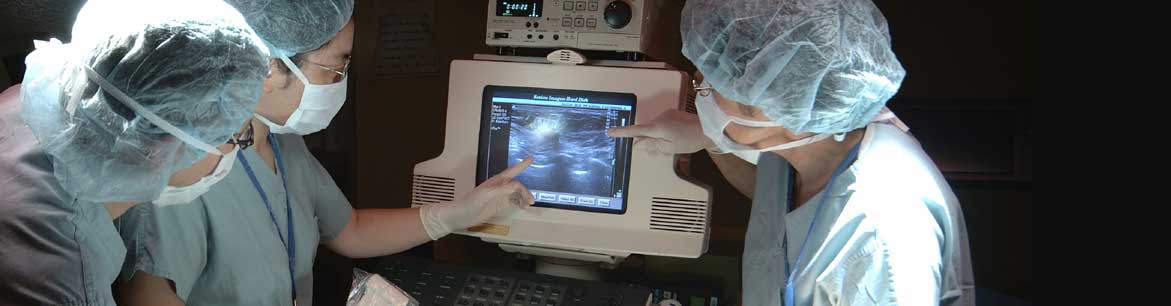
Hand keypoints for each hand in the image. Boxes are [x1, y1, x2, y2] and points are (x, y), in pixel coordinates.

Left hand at [419, 157, 535, 239]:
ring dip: (524, 197)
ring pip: (516, 194)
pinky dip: (520, 203)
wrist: (459, 216)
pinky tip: (523, 206)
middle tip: (531, 200)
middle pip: (517, 185)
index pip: (512, 172)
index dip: (521, 165)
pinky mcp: (499, 205)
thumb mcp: (485, 195)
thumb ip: (501, 190)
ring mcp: (499, 197)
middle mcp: (499, 187)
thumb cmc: (469, 203)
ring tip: (528, 205)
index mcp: (496, 182)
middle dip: (526, 191)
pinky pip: (513, 202)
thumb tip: (516, 187)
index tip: (531, 159)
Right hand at [607, 109, 713, 154]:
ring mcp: (667, 114)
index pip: (635, 130)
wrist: (708, 128)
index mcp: (657, 127)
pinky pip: (663, 124)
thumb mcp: (669, 148)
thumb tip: (638, 143)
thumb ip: (651, 145)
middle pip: (646, 130)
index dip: (622, 132)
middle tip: (660, 151)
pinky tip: (676, 137)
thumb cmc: (689, 140)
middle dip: (649, 140)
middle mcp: (659, 117)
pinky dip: (664, 131)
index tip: (610, 132)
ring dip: (659, 136)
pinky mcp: (673, 113)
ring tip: (674, 144)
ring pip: (655, 127)